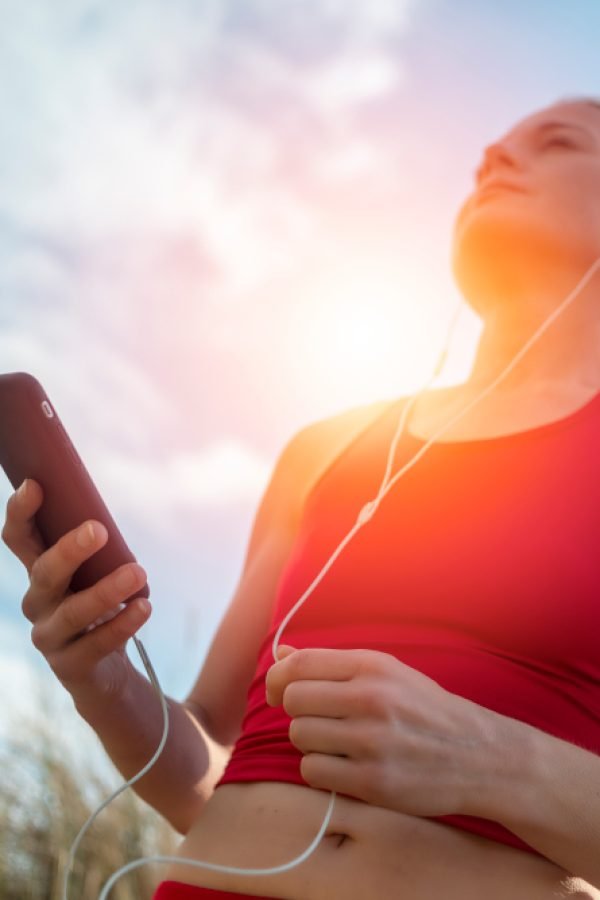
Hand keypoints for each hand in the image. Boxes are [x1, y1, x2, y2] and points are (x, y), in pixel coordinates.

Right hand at [1, 479, 150, 703]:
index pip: (19, 538)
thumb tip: (106, 513)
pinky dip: (122, 624)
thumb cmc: (102, 607)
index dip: (21, 512)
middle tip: (100, 530)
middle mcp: (37, 602)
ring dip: (106, 590)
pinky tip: (143, 608)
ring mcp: (49, 636)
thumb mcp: (97, 572)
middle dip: (69, 550)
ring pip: (73, 611)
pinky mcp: (69, 666)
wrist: (107, 670)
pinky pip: (95, 644)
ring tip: (139, 573)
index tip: (36, 485)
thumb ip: (96, 546)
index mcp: (40, 572)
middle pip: (44, 573)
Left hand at [266, 645, 505, 818]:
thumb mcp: (388, 673)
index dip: (277, 677)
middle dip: (296, 711)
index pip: (300, 663)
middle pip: (294, 700)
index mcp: (374, 666)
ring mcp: (372, 742)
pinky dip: (320, 771)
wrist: (482, 756)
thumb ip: (333, 665)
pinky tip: (344, 766)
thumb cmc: (427, 710)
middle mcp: (372, 699)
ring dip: (310, 742)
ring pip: (299, 736)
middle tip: (317, 720)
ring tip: (338, 744)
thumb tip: (281, 654)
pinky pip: (313, 772)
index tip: (277, 691)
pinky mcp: (373, 782)